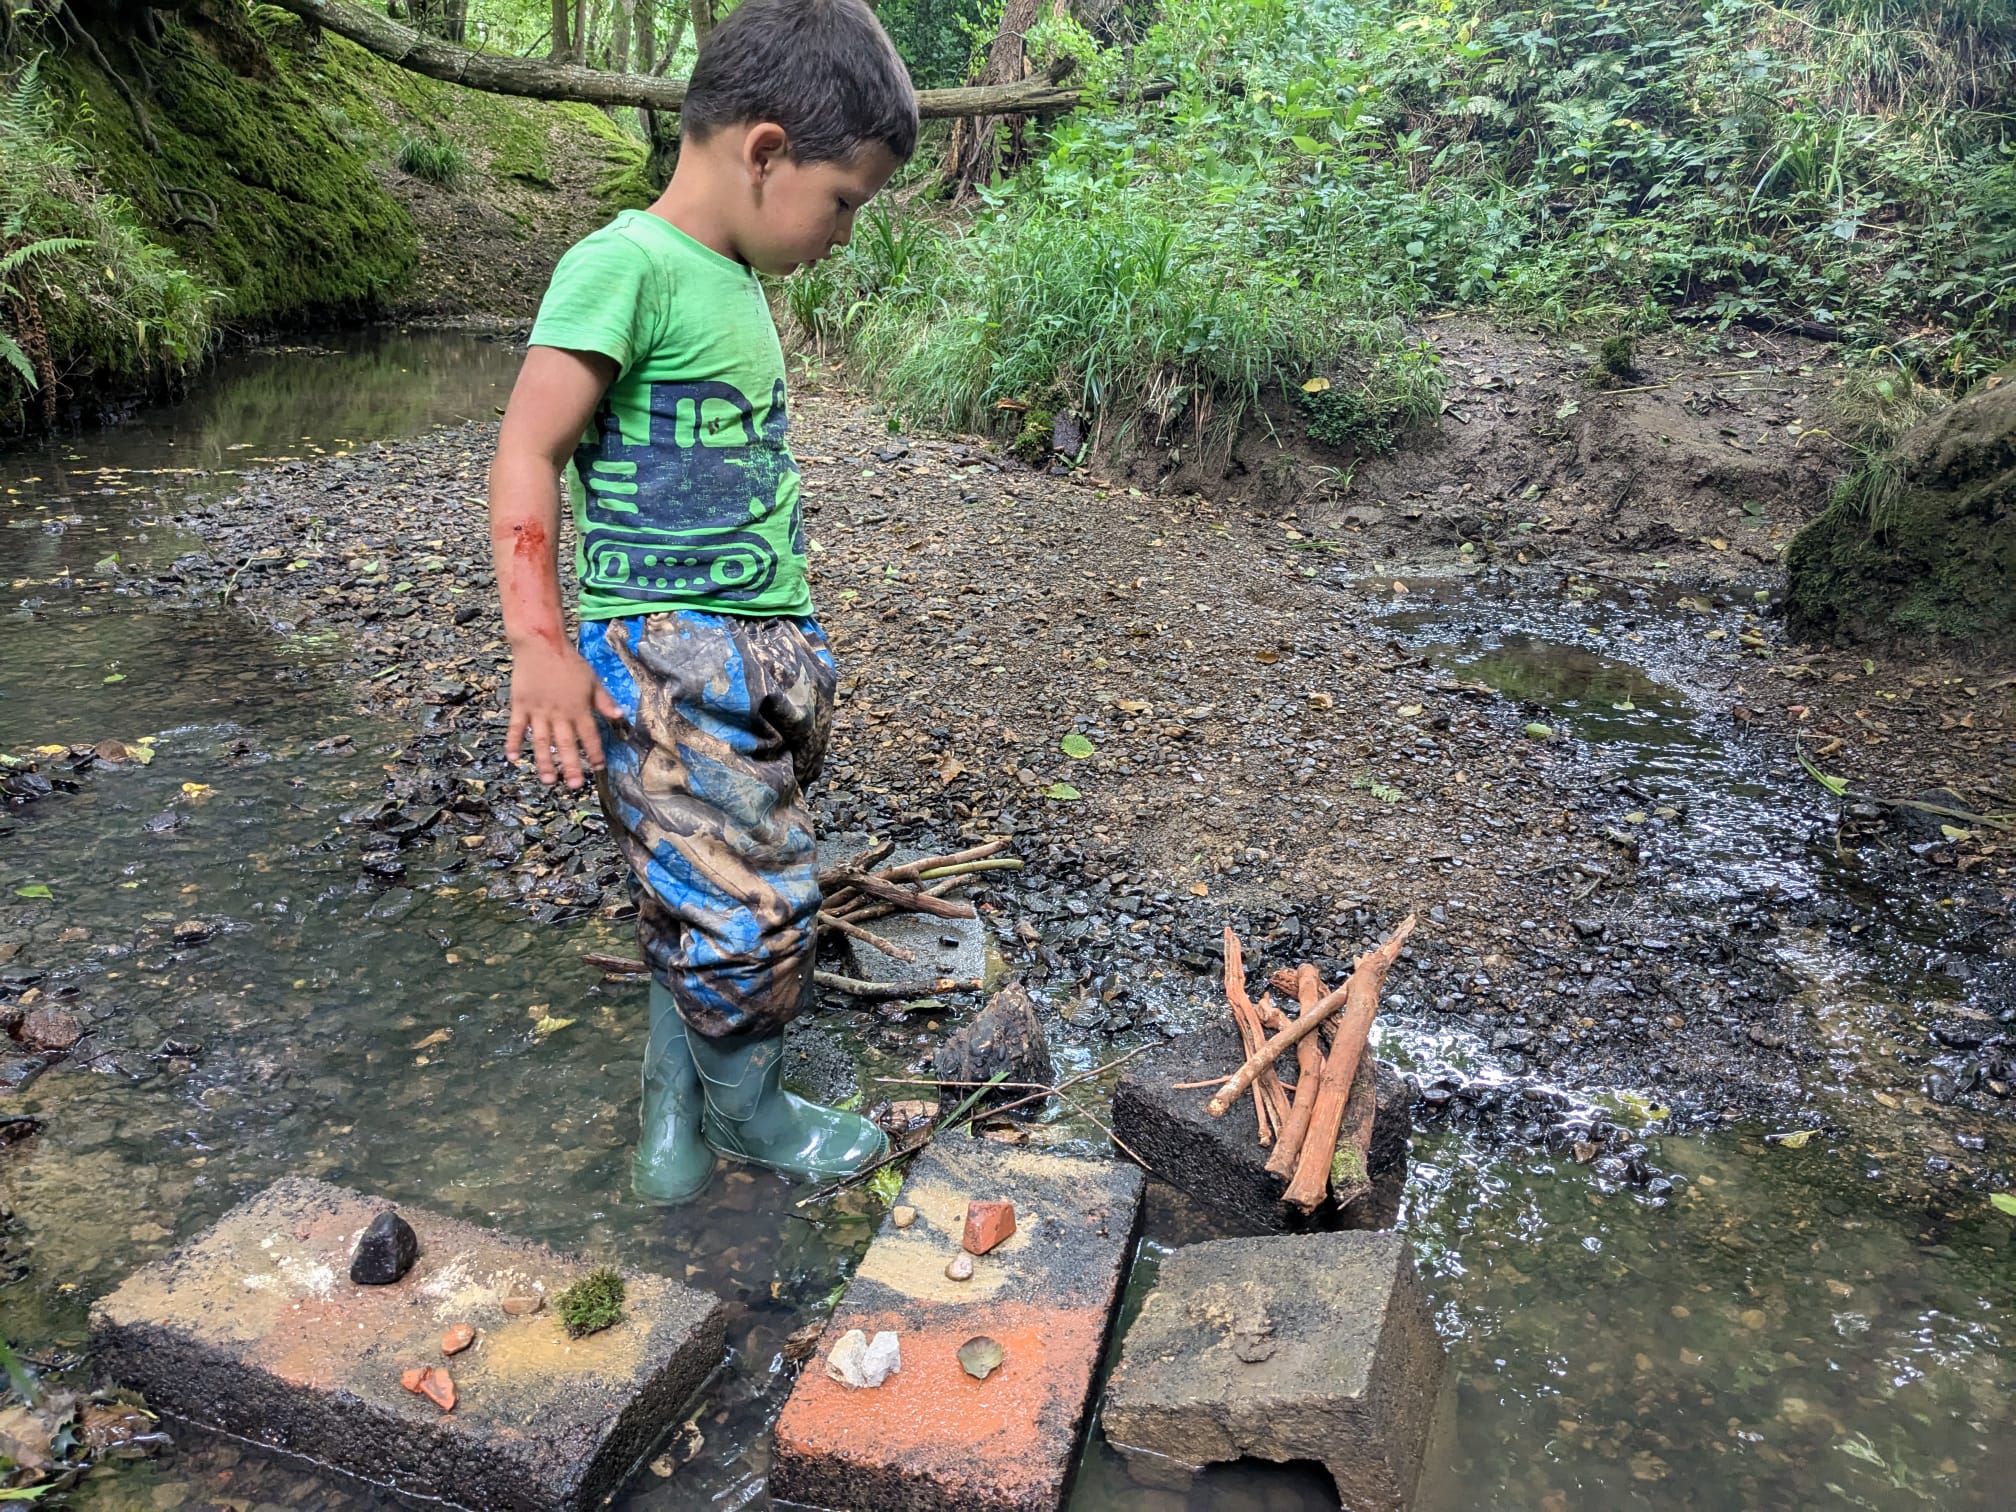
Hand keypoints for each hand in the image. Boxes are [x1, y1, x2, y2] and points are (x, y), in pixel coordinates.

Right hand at [505, 637, 621, 788]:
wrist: (541, 643)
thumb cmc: (569, 662)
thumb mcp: (592, 680)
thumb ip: (604, 700)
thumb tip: (620, 716)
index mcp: (579, 708)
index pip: (590, 736)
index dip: (595, 753)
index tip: (599, 767)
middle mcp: (559, 713)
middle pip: (566, 745)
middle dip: (571, 766)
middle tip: (574, 785)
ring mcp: (538, 711)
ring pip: (542, 741)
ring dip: (544, 762)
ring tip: (548, 780)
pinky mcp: (521, 705)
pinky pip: (516, 727)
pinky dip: (514, 742)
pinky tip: (513, 758)